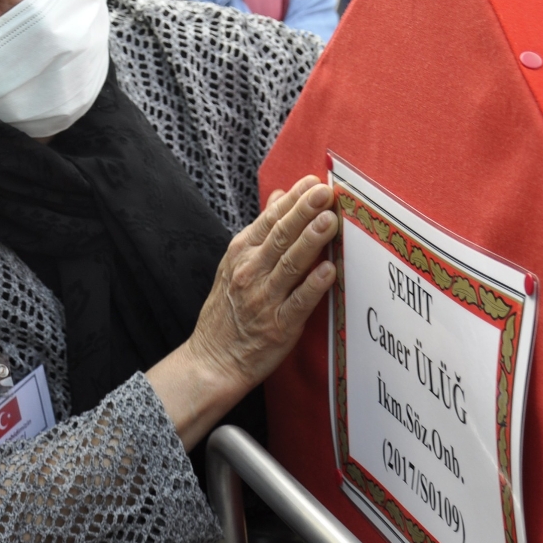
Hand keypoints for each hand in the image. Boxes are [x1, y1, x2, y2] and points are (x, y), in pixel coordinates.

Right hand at [148, 176, 338, 448]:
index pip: (269, 220)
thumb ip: (260, 230)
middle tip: (325, 192)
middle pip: (281, 236)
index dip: (293, 200)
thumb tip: (279, 196)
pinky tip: (330, 270)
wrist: (213, 359)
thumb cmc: (227, 310)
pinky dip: (313, 286)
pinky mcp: (279, 326)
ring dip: (311, 241)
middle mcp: (250, 272)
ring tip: (330, 220)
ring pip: (290, 264)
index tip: (313, 182)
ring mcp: (264, 299)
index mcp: (241, 254)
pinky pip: (299, 302)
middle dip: (304, 212)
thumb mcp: (235, 263)